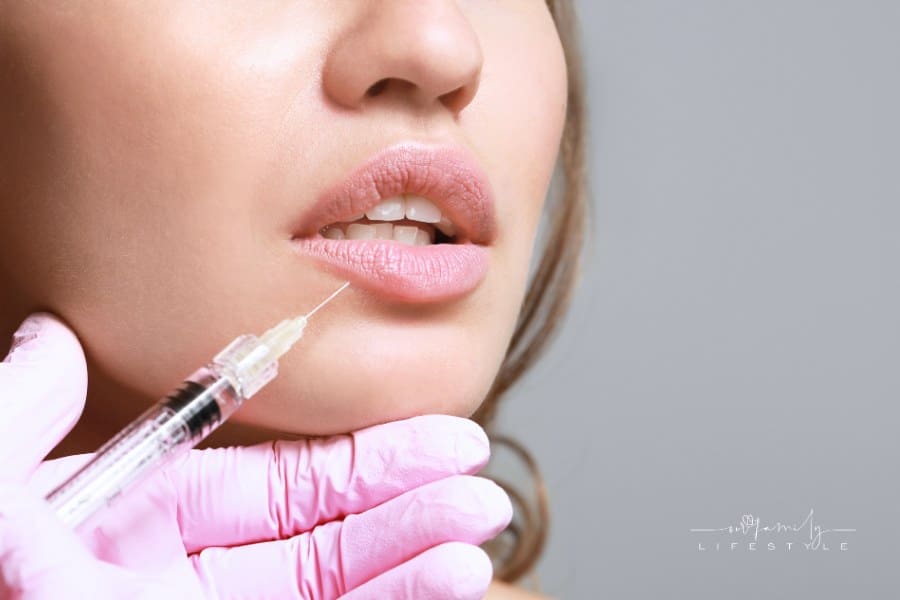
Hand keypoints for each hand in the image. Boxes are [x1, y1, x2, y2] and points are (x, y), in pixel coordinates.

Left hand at [0, 313, 511, 598]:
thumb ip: (22, 415)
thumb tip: (51, 339)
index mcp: (141, 531)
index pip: (272, 486)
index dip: (354, 460)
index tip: (420, 433)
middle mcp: (190, 582)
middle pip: (325, 535)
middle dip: (407, 500)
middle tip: (476, 471)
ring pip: (340, 589)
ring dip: (418, 555)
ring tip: (480, 520)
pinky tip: (451, 578)